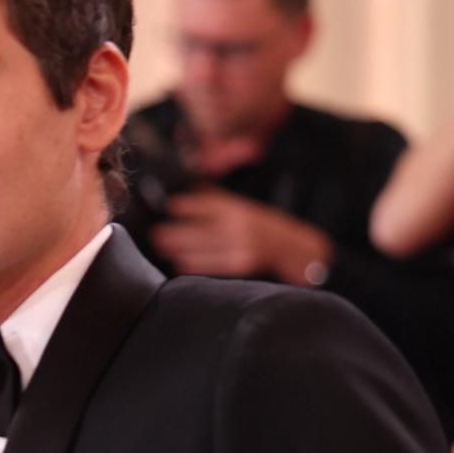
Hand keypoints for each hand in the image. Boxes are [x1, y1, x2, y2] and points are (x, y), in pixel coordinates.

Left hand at [154, 188, 327, 283]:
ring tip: (161, 247)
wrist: (297, 248)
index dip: (190, 204)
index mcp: (239, 208)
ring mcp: (243, 245)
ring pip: (208, 247)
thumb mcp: (243, 208)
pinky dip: (198, 264)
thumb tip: (186, 186)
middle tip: (156, 232)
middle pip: (205, 227)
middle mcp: (242, 225)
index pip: (211, 203)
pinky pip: (216, 265)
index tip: (169, 204)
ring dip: (182, 247)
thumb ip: (216, 199)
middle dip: (179, 230)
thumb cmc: (262, 228)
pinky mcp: (245, 265)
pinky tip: (181, 264)